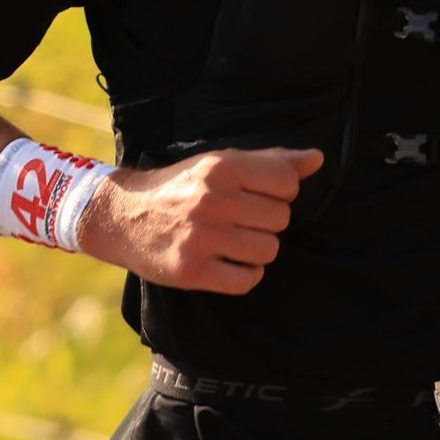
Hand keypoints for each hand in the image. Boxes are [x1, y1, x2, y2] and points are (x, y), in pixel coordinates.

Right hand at [81, 145, 322, 292]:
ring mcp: (201, 238)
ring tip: (233, 241)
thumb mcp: (220, 164)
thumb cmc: (180, 188)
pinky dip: (244, 275)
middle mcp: (211, 200)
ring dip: (258, 250)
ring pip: (269, 250)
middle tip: (240, 220)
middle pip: (280, 218)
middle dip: (267, 221)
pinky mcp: (191, 272)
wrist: (121, 217)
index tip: (258, 195)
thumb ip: (271, 161)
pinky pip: (248, 280)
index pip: (287, 182)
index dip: (281, 192)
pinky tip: (227, 263)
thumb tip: (318, 159)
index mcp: (221, 168)